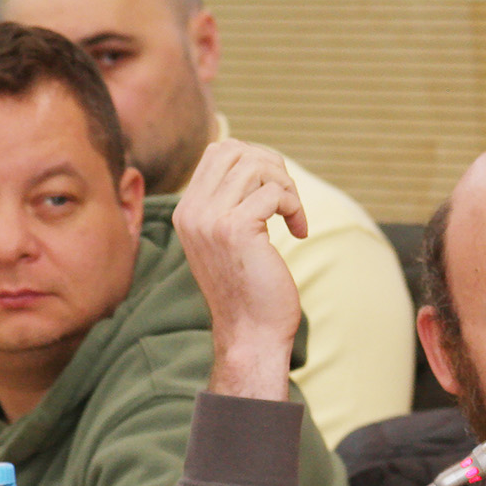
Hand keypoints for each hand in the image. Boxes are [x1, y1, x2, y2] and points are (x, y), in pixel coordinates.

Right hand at [173, 139, 308, 400]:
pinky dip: (294, 206)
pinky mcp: (235, 230)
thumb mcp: (229, 240)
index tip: (275, 192)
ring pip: (256, 166)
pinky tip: (298, 232)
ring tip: (294, 216)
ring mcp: (210, 220)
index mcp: (187, 211)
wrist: (251, 334)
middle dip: (272, 166)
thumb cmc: (250, 291)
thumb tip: (258, 163)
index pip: (219, 151)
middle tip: (288, 200)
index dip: (256, 160)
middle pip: (236, 150)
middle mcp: (192, 211)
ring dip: (286, 186)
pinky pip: (273, 192)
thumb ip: (232, 204)